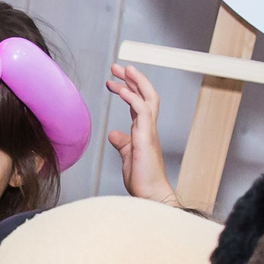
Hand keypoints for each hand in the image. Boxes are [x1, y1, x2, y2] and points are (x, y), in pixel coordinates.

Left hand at [105, 65, 178, 206]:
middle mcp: (148, 128)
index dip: (127, 90)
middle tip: (118, 67)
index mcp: (143, 131)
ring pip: (147, 98)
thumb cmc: (142, 180)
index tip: (113, 81)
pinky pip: (142, 112)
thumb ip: (122, 143)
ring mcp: (149, 131)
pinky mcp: (146, 138)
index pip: (138, 104)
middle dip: (133, 79)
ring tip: (121, 70)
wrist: (151, 196)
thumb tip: (113, 134)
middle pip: (146, 95)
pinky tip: (123, 90)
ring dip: (134, 82)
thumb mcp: (128, 157)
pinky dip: (133, 98)